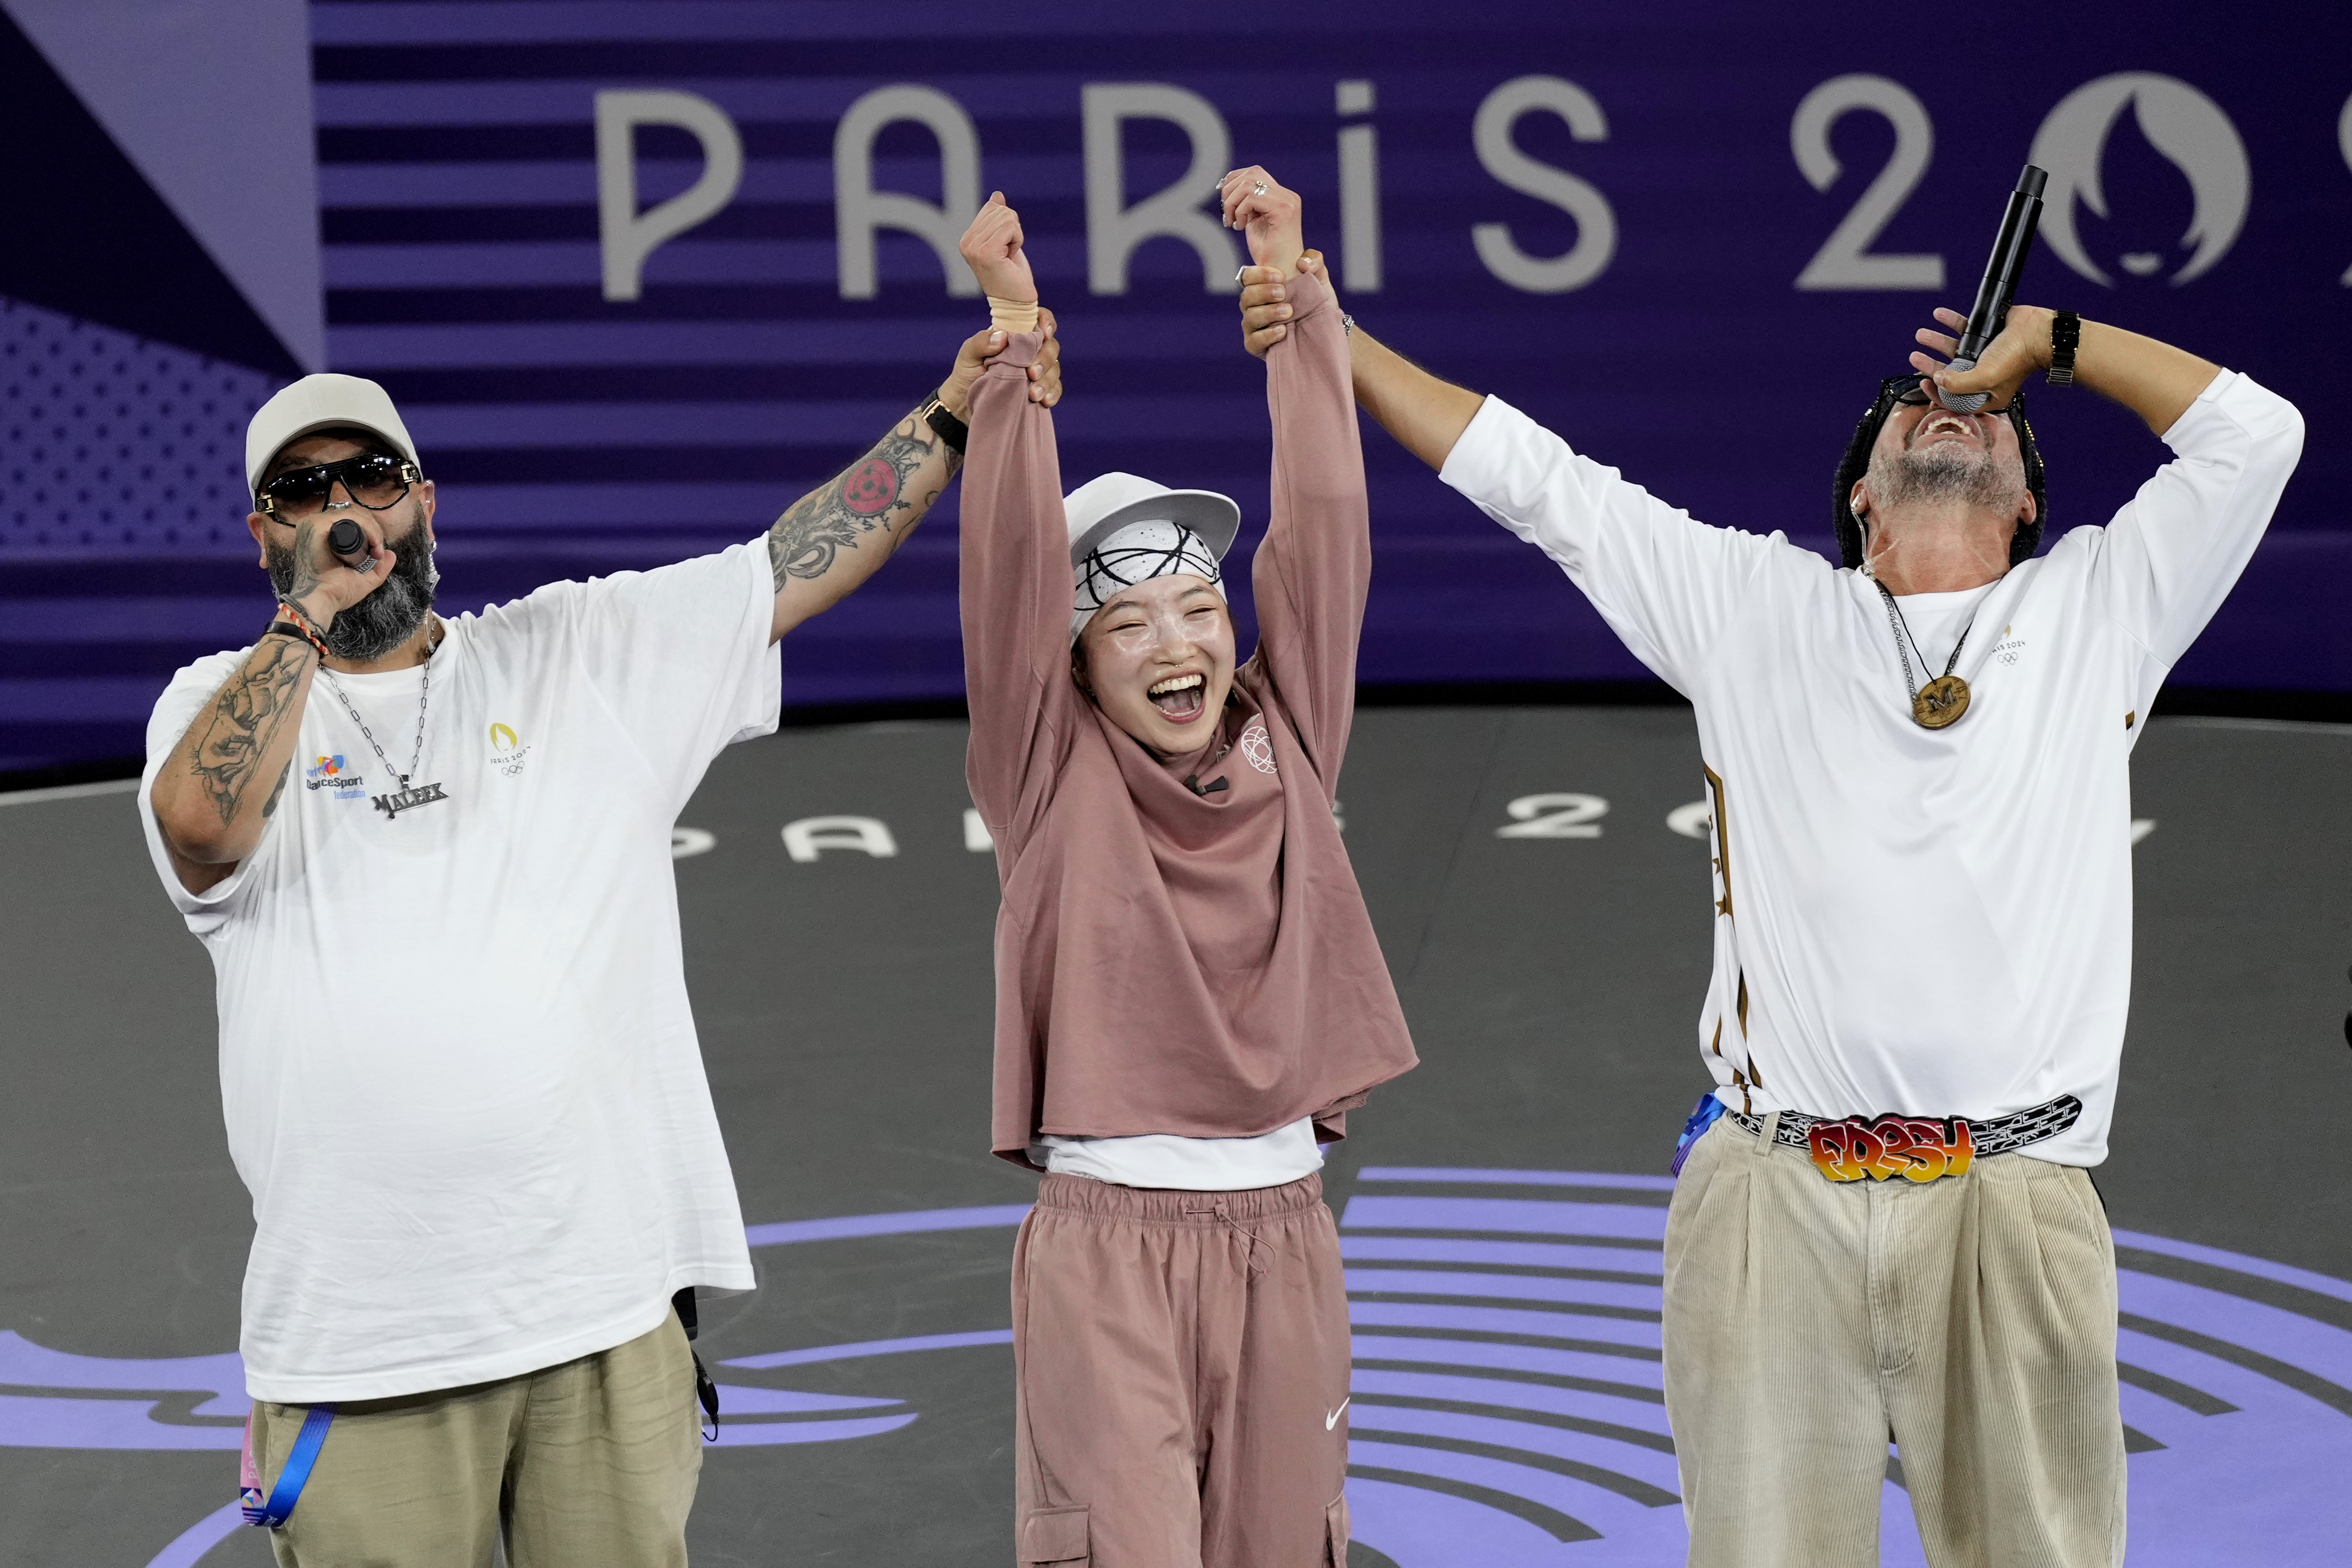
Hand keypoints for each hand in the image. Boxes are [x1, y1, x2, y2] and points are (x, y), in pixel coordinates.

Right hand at [279, 512, 397, 625]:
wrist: (323, 600)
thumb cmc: (336, 592)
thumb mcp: (363, 579)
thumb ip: (379, 568)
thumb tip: (391, 554)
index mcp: (322, 534)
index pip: (350, 518)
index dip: (369, 529)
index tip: (378, 551)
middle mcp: (315, 525)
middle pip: (352, 512)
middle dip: (373, 528)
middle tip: (379, 551)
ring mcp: (313, 524)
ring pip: (352, 513)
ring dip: (372, 528)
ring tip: (377, 549)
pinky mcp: (315, 526)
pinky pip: (347, 517)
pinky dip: (367, 527)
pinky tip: (373, 543)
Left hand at [938, 307, 1060, 418]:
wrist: (965, 404)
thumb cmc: (966, 373)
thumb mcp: (968, 355)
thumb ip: (981, 342)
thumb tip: (1004, 336)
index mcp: (1014, 335)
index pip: (1037, 320)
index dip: (1046, 321)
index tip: (1044, 333)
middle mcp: (1029, 351)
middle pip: (1050, 346)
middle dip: (1045, 359)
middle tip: (1031, 373)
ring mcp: (1036, 370)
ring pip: (1054, 368)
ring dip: (1047, 380)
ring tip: (1033, 394)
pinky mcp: (1039, 390)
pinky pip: (1055, 389)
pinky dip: (1052, 394)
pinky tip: (1045, 401)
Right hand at [957, 191, 1036, 302]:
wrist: (1015, 301)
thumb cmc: (1011, 273)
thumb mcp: (1005, 240)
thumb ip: (998, 218)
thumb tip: (997, 195)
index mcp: (967, 238)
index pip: (992, 208)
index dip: (1008, 224)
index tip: (1005, 247)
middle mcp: (966, 242)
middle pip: (1000, 210)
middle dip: (1013, 229)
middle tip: (1008, 253)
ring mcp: (974, 248)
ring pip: (1007, 217)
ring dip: (1016, 236)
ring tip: (1009, 256)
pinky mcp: (986, 252)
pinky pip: (1010, 228)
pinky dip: (1018, 240)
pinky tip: (1011, 257)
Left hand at [1218, 167, 1302, 276]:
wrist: (1281, 275)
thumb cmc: (1268, 253)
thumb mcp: (1253, 221)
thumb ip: (1246, 203)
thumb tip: (1226, 186)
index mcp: (1283, 196)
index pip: (1255, 172)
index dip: (1234, 180)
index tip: (1223, 200)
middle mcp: (1288, 196)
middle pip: (1251, 173)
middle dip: (1230, 190)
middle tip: (1226, 213)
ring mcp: (1287, 202)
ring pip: (1248, 184)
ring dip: (1232, 203)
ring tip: (1232, 222)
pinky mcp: (1283, 211)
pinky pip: (1251, 198)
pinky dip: (1239, 211)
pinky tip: (1240, 227)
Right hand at [1237, 251, 1327, 357]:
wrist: (1325, 330)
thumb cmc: (1315, 301)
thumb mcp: (1319, 278)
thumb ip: (1314, 261)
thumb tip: (1302, 263)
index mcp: (1261, 286)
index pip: (1248, 276)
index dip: (1260, 274)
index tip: (1280, 277)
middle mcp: (1253, 305)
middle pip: (1246, 296)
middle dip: (1264, 293)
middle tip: (1284, 293)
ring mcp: (1253, 326)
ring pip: (1250, 317)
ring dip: (1268, 312)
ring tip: (1288, 312)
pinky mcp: (1256, 345)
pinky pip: (1254, 341)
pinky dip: (1267, 335)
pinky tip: (1283, 331)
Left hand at [1912, 304, 2052, 412]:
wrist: (2037, 331)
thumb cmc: (2016, 359)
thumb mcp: (1984, 379)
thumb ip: (1958, 384)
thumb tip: (1937, 380)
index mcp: (1985, 394)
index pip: (1954, 399)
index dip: (1936, 393)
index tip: (1924, 383)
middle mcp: (1982, 375)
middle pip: (1949, 372)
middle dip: (1929, 364)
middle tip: (1914, 357)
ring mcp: (1983, 354)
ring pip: (1953, 349)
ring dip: (1935, 340)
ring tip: (1921, 334)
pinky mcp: (1985, 335)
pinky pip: (1964, 328)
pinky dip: (1950, 321)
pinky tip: (1938, 315)